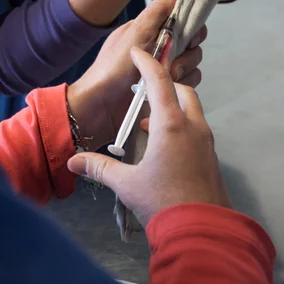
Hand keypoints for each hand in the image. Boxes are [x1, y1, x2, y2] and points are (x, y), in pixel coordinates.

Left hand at [66, 0, 206, 148]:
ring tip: (166, 78)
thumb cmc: (111, 69)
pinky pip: (188, 84)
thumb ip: (156, 12)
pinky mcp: (167, 89)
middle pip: (192, 44)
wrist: (99, 107)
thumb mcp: (134, 35)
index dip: (191, 27)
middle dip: (187, 54)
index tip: (188, 36)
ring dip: (184, 71)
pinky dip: (182, 86)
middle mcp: (159, 48)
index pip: (183, 21)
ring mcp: (164, 70)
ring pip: (193, 65)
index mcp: (151, 31)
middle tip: (170, 62)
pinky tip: (169, 90)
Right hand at [68, 47, 230, 226]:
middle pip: (182, 91)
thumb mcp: (127, 184)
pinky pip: (195, 129)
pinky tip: (163, 146)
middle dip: (164, 85)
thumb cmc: (162, 201)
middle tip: (143, 91)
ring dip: (172, 107)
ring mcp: (206, 142)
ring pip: (191, 111)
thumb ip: (100, 168)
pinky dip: (180, 125)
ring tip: (148, 122)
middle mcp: (193, 126)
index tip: (138, 51)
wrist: (203, 232)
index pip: (159, 81)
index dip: (147, 62)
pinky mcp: (211, 157)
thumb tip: (72, 162)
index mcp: (171, 125)